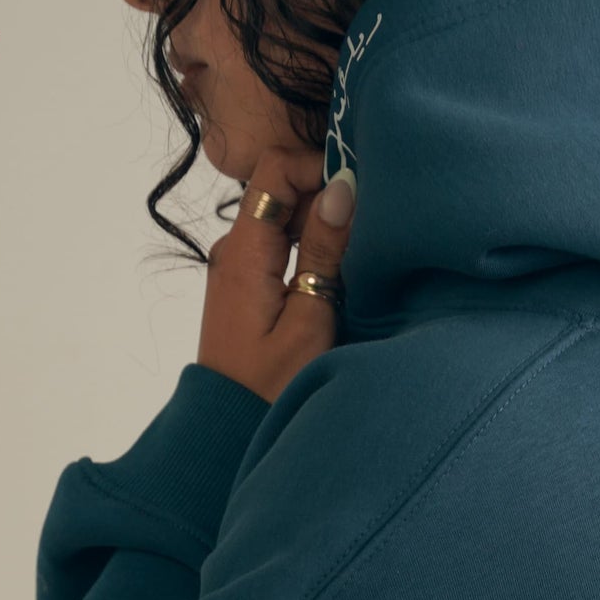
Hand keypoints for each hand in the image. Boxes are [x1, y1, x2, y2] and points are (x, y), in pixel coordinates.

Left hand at [196, 149, 356, 405]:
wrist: (228, 431)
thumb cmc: (271, 388)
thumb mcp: (309, 320)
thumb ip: (323, 251)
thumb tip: (342, 189)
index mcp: (243, 251)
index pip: (275, 170)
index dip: (318, 168)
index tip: (359, 194)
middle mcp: (234, 249)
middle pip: (282, 190)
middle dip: (328, 197)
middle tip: (370, 225)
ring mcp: (239, 267)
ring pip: (284, 218)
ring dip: (323, 224)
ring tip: (361, 251)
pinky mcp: (249, 286)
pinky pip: (281, 246)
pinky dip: (312, 247)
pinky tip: (341, 272)